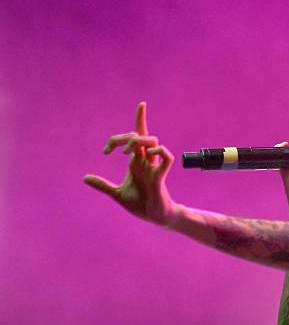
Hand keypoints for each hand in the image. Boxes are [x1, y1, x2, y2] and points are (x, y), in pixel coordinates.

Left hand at [83, 102, 178, 226]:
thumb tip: (85, 178)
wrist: (155, 218)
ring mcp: (154, 168)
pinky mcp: (160, 177)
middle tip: (109, 149)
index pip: (139, 136)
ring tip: (125, 153)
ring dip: (138, 141)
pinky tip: (149, 154)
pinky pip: (166, 158)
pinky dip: (159, 152)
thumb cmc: (141, 205)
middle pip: (141, 136)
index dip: (141, 119)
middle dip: (124, 136)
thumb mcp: (117, 194)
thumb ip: (103, 185)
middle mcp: (146, 162)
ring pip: (153, 142)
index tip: (140, 106)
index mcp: (137, 163)